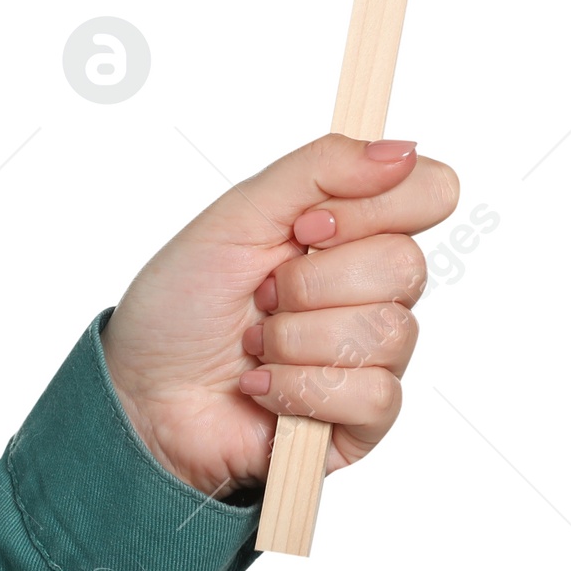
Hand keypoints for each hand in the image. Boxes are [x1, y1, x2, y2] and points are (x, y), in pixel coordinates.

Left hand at [101, 133, 458, 497]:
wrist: (141, 394)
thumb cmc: (183, 302)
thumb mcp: (240, 214)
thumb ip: (320, 169)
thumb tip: (401, 150)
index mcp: (352, 228)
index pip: (430, 192)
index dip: (374, 207)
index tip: (308, 225)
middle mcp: (373, 287)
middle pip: (408, 264)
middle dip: (314, 282)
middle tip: (264, 293)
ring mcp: (373, 354)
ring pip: (388, 331)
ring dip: (298, 339)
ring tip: (257, 346)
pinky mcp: (363, 420)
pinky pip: (375, 396)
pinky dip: (304, 390)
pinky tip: (266, 389)